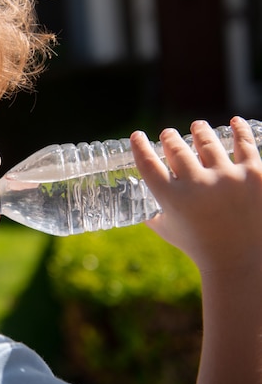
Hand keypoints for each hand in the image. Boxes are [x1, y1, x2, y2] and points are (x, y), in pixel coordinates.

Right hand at [130, 116, 261, 273]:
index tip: (137, 135)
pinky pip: (245, 144)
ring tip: (198, 127)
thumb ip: (151, 213)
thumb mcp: (167, 230)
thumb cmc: (199, 246)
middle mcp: (197, 185)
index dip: (140, 146)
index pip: (148, 163)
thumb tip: (134, 200)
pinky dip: (238, 130)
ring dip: (199, 131)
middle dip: (169, 137)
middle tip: (168, 134)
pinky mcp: (255, 175)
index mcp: (172, 198)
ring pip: (207, 141)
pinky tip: (234, 122)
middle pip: (176, 148)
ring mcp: (228, 178)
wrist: (240, 261)